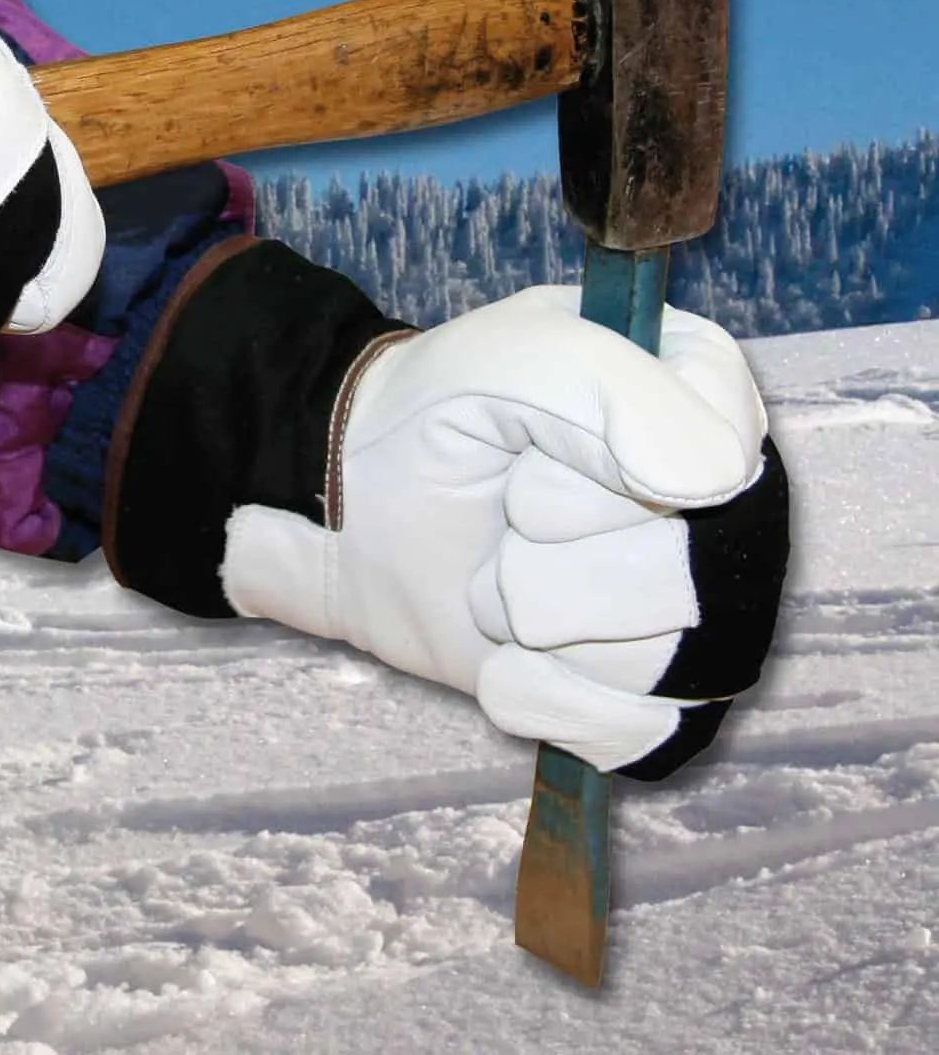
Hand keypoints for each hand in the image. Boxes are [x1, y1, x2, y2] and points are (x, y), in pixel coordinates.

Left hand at [221, 286, 789, 778]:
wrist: (361, 509)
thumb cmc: (441, 417)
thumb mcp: (510, 358)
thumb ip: (613, 389)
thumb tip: (711, 478)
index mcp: (717, 404)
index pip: (718, 473)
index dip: (597, 481)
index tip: (529, 455)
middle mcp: (728, 512)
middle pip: (692, 584)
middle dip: (554, 559)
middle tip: (506, 517)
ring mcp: (697, 610)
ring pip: (664, 665)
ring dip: (540, 621)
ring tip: (499, 577)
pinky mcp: (651, 695)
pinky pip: (637, 732)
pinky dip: (543, 697)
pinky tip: (503, 655)